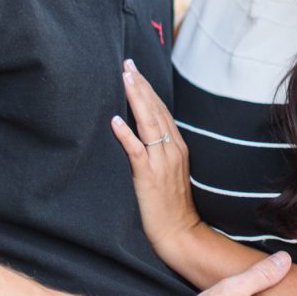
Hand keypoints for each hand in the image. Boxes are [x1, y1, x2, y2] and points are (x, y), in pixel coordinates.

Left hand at [110, 59, 199, 255]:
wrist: (180, 232)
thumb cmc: (171, 205)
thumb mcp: (169, 172)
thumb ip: (159, 151)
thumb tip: (140, 133)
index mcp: (177, 146)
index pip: (161, 110)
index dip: (147, 89)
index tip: (135, 70)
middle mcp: (172, 149)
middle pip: (155, 110)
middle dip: (141, 85)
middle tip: (128, 63)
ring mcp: (162, 162)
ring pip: (149, 123)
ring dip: (136, 99)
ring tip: (125, 79)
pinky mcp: (150, 176)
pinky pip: (138, 151)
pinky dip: (127, 135)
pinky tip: (116, 121)